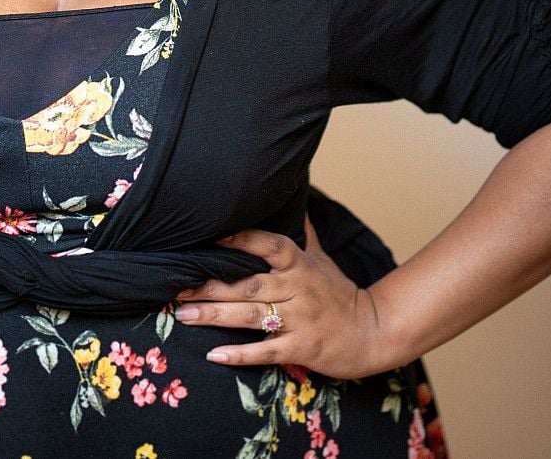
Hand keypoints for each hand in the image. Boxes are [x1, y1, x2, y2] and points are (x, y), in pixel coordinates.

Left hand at [173, 218, 388, 378]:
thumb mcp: (321, 258)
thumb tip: (295, 197)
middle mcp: (297, 288)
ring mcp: (299, 319)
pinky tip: (214, 354)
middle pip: (247, 283)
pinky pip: (266, 351)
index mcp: (298, 263)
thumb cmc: (340, 292)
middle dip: (209, 285)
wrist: (374, 331)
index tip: (209, 237)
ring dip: (214, 315)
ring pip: (250, 316)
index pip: (268, 244)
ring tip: (182, 315)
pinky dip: (240, 354)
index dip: (240, 239)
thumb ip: (302, 232)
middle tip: (176, 287)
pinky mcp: (302, 348)